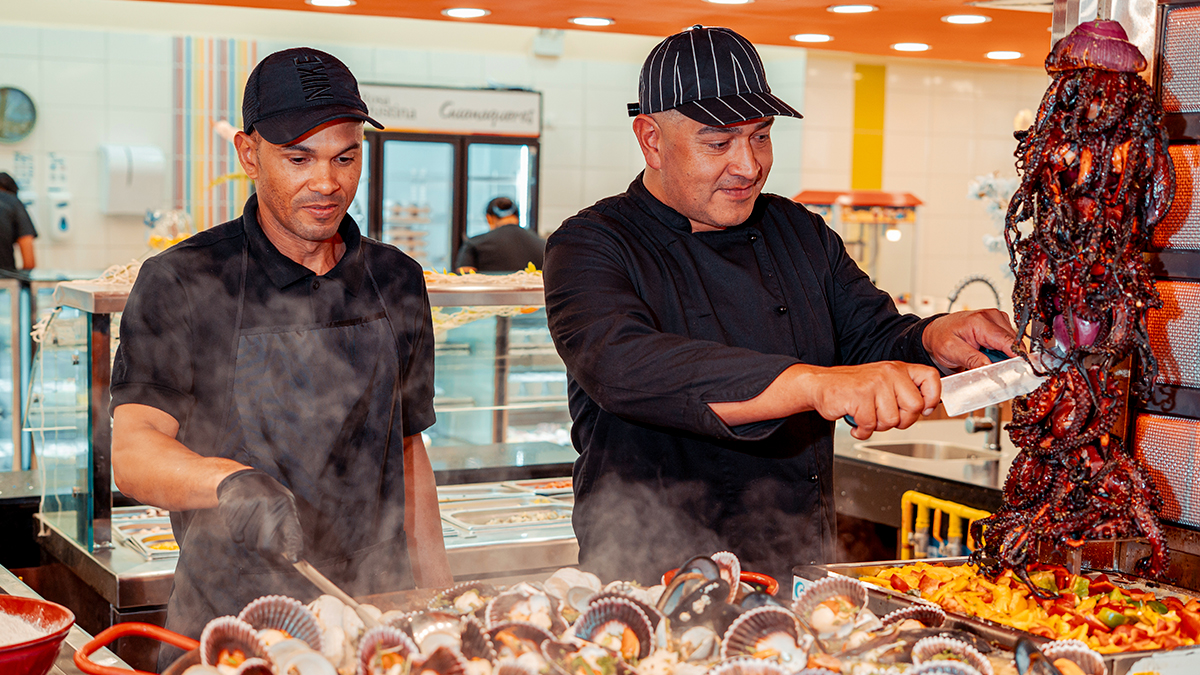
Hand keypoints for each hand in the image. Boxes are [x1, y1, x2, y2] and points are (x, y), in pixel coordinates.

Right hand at [217, 468, 303, 563]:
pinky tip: (241, 521)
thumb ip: (289, 527)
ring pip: (249, 543)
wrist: (240, 478)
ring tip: (251, 524)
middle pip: (266, 546)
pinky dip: (238, 535)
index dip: (294, 547)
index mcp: (284, 505)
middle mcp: (268, 505)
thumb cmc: (267, 497)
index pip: (292, 531)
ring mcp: (248, 506)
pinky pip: (236, 537)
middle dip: (265, 551)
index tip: (294, 560)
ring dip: (250, 540)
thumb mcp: (283, 504)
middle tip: (264, 545)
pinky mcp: (232, 508)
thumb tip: (294, 556)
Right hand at [804, 361, 940, 439]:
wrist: (820, 384)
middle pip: (914, 407)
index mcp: (897, 369)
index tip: (924, 409)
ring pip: (892, 420)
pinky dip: (862, 430)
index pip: (930, 378)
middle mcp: (888, 373)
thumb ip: (904, 392)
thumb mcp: (883, 383)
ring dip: (878, 426)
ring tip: (867, 417)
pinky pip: (870, 425)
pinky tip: (856, 423)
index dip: (932, 397)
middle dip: (901, 421)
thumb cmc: (852, 387)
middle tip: (885, 417)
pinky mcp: (859, 396)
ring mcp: (874, 384)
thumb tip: (927, 407)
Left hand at [922, 309, 1016, 372]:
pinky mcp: (999, 323)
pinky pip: (1009, 340)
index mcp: (980, 321)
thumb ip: (971, 359)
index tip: (1018, 370)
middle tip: (993, 367)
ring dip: (1005, 354)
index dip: (1016, 357)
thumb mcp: (951, 351)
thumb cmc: (942, 338)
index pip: (1008, 341)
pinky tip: (989, 352)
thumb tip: (989, 366)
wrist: (937, 331)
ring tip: (986, 357)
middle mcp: (991, 316)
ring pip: (1013, 342)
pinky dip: (1003, 350)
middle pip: (1013, 342)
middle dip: (1008, 358)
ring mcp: (997, 318)